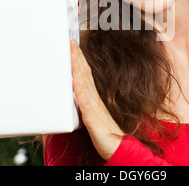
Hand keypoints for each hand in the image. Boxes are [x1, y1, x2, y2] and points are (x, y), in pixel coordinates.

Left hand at [70, 39, 123, 160]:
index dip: (80, 59)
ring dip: (77, 67)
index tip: (75, 46)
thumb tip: (78, 91)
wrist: (117, 146)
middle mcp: (94, 98)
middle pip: (85, 73)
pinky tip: (76, 79)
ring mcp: (93, 106)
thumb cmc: (106, 132)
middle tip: (72, 42)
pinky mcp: (92, 117)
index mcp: (94, 96)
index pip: (86, 73)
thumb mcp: (93, 113)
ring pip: (84, 82)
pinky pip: (85, 101)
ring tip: (72, 53)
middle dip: (78, 56)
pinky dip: (80, 89)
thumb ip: (87, 102)